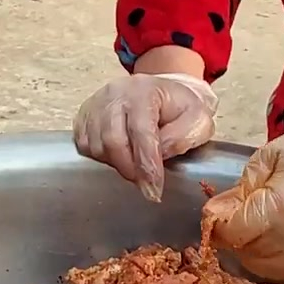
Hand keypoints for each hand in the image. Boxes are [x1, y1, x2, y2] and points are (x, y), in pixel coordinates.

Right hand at [73, 69, 216, 202]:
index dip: (147, 166)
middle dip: (129, 169)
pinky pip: (84, 145)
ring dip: (115, 163)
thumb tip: (159, 155)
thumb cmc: (180, 108)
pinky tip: (118, 156)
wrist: (164, 92)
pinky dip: (100, 157)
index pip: (141, 133)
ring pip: (96, 146)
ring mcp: (96, 103)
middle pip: (113, 141)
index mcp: (145, 92)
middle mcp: (115, 93)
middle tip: (144, 183)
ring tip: (134, 163)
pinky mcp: (84, 114)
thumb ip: (183, 138)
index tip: (154, 191)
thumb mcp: (198, 120)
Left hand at [201, 110, 283, 280]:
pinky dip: (278, 258)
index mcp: (281, 208)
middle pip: (247, 254)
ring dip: (255, 251)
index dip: (218, 224)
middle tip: (239, 218)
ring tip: (261, 226)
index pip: (232, 232)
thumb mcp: (270, 158)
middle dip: (236, 237)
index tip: (217, 214)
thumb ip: (240, 191)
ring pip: (266, 268)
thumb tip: (215, 214)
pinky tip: (282, 236)